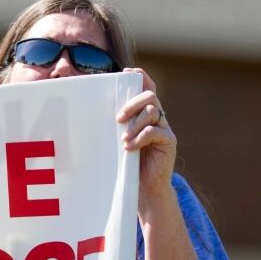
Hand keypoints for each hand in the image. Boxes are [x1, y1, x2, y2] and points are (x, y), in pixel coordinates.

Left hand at [116, 68, 176, 212]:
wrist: (144, 188)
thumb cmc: (127, 163)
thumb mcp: (118, 141)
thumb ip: (115, 126)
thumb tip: (91, 112)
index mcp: (145, 113)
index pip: (147, 87)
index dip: (140, 76)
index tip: (126, 71)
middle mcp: (157, 117)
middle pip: (149, 96)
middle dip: (132, 103)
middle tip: (118, 119)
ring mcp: (164, 128)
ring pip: (152, 112)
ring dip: (135, 124)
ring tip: (123, 139)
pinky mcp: (169, 142)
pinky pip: (156, 132)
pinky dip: (140, 138)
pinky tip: (129, 148)